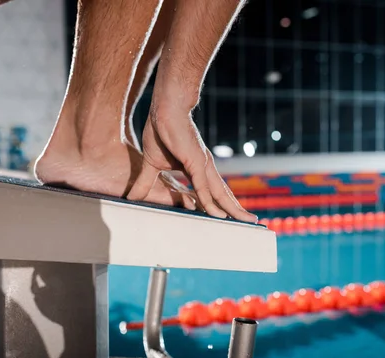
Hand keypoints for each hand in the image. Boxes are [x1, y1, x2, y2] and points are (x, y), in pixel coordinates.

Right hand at [127, 106, 256, 222]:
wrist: (165, 108)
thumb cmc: (161, 132)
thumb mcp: (152, 165)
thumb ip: (146, 183)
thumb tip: (133, 197)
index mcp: (198, 169)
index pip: (212, 191)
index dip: (222, 204)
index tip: (230, 217)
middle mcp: (205, 168)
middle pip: (224, 194)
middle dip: (237, 209)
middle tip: (252, 222)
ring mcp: (202, 165)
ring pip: (219, 193)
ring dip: (232, 209)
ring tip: (247, 221)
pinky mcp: (195, 161)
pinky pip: (202, 186)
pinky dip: (209, 200)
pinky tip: (217, 214)